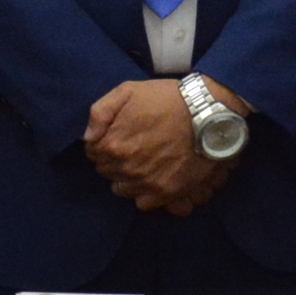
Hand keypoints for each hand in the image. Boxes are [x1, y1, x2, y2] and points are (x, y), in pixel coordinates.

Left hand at [84, 79, 226, 213]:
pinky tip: (154, 179)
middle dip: (116, 160)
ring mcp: (147, 183)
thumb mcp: (128, 91)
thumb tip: (87, 137)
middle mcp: (126, 169)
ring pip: (124, 189)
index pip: (93, 153)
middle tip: (134, 147)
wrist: (207, 112)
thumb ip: (100, 112)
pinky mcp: (167, 193)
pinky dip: (146, 194)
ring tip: (144, 163)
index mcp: (112, 145)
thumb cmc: (166, 99)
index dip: (105, 143)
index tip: (118, 135)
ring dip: (129, 178)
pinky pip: (144, 204)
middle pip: (108, 172)